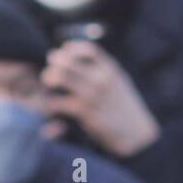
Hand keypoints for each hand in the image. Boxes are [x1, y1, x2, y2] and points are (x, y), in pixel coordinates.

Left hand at [41, 41, 161, 157]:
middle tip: (49, 72)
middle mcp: (101, 78)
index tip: (62, 52)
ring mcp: (92, 94)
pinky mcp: (84, 112)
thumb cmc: (124, 109)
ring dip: (49, 80)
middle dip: (54, 64)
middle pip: (69, 62)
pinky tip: (49, 107)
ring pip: (61, 78)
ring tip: (46, 86)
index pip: (88, 49)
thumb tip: (84, 63)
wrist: (135, 133)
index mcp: (110, 69)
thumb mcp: (119, 84)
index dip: (70, 49)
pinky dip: (49, 104)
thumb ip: (103, 73)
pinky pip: (59, 103)